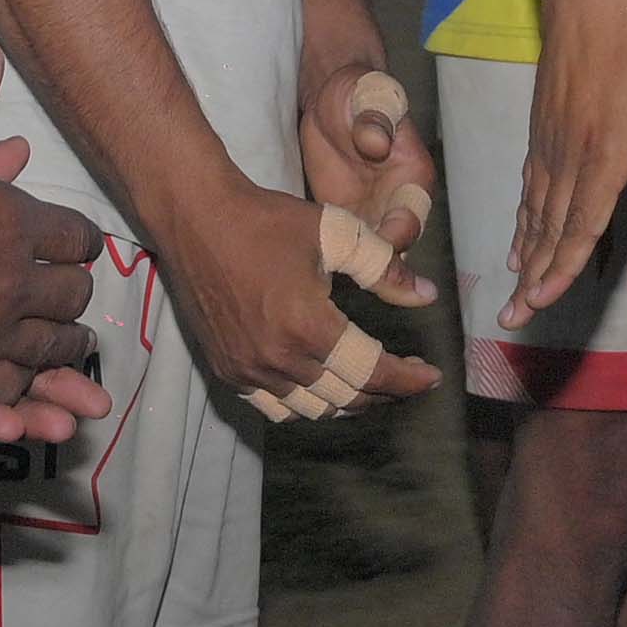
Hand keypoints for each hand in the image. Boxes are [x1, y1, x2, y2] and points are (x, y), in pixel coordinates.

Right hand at [0, 49, 114, 433]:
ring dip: (63, 348)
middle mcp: (13, 286)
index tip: (77, 247)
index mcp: (13, 226)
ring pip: (48, 349)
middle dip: (76, 295)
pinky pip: (7, 393)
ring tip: (69, 350)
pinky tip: (26, 394)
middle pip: (71, 297)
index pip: (75, 237)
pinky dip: (24, 391)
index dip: (79, 241)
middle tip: (73, 299)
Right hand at [177, 173, 443, 416]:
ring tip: (369, 385)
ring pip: (311, 409)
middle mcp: (277, 359)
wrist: (196, 218)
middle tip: (406, 377)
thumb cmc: (267, 220)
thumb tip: (426, 296)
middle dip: (384, 392)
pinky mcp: (226, 369)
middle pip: (346, 398)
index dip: (407, 380)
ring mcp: (247, 369)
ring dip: (347, 402)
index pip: (372, 372)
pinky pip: (274, 406)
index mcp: (308, 327)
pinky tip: (321, 387)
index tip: (431, 376)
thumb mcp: (335, 233)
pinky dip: (305, 404)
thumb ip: (384, 268)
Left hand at [299, 59, 440, 307]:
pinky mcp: (342, 217)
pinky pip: (342, 247)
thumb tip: (375, 141)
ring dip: (355, 273)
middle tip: (357, 284)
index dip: (398, 233)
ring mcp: (370, 213)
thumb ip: (375, 120)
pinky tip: (307, 276)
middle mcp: (396, 202)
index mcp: (412, 177)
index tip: (382, 245)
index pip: (411, 216)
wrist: (335, 98)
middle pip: (395, 247)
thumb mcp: (370, 97)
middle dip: (380, 269)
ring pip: (369, 255)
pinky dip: (331, 263)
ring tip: (330, 292)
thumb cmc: (361, 92)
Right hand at [512, 0, 626, 328]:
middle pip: (551, 226)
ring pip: (536, 209)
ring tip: (512, 293)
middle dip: (534, 276)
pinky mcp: (543, 128)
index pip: (583, 217)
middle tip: (513, 318)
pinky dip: (523, 217)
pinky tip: (519, 238)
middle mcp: (573, 152)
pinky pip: (530, 183)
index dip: (565, 261)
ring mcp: (553, 141)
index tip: (545, 296)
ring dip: (525, 253)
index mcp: (607, 147)